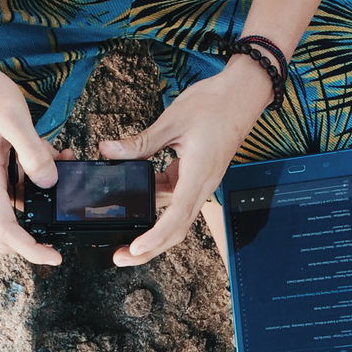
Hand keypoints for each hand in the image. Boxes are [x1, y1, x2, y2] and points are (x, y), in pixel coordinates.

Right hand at [0, 60, 69, 265]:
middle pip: (7, 232)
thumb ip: (32, 152)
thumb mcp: (12, 117)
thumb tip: (50, 183)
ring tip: (69, 171)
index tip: (55, 257)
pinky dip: (40, 179)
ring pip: (18, 209)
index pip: (5, 231)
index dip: (30, 250)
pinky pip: (21, 187)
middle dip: (35, 237)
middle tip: (63, 232)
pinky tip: (59, 156)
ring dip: (44, 200)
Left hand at [98, 57, 273, 266]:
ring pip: (175, 219)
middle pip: (176, 230)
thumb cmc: (215, 104)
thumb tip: (109, 152)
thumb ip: (140, 143)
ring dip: (152, 231)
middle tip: (121, 257)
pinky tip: (137, 200)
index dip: (154, 238)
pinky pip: (175, 200)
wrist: (242, 95)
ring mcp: (200, 185)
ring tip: (125, 238)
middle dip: (149, 249)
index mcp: (198, 176)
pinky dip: (156, 205)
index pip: (175, 218)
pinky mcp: (197, 178)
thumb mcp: (172, 121)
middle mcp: (202, 187)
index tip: (135, 248)